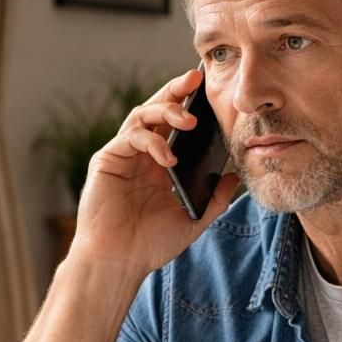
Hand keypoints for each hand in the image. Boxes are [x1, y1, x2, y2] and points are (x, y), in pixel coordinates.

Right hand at [70, 67, 240, 276]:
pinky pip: (130, 138)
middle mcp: (139, 154)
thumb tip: (234, 176)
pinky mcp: (107, 160)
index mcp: (159, 164)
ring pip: (142, 115)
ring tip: (189, 119)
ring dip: (166, 110)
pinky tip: (169, 156)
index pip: (174, 124)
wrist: (118, 263)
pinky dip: (152, 142)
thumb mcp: (192, 220)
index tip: (210, 90)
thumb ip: (214, 200)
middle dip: (176, 91)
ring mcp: (122, 155)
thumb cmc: (148, 245)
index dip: (189, 104)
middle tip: (196, 78)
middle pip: (157, 109)